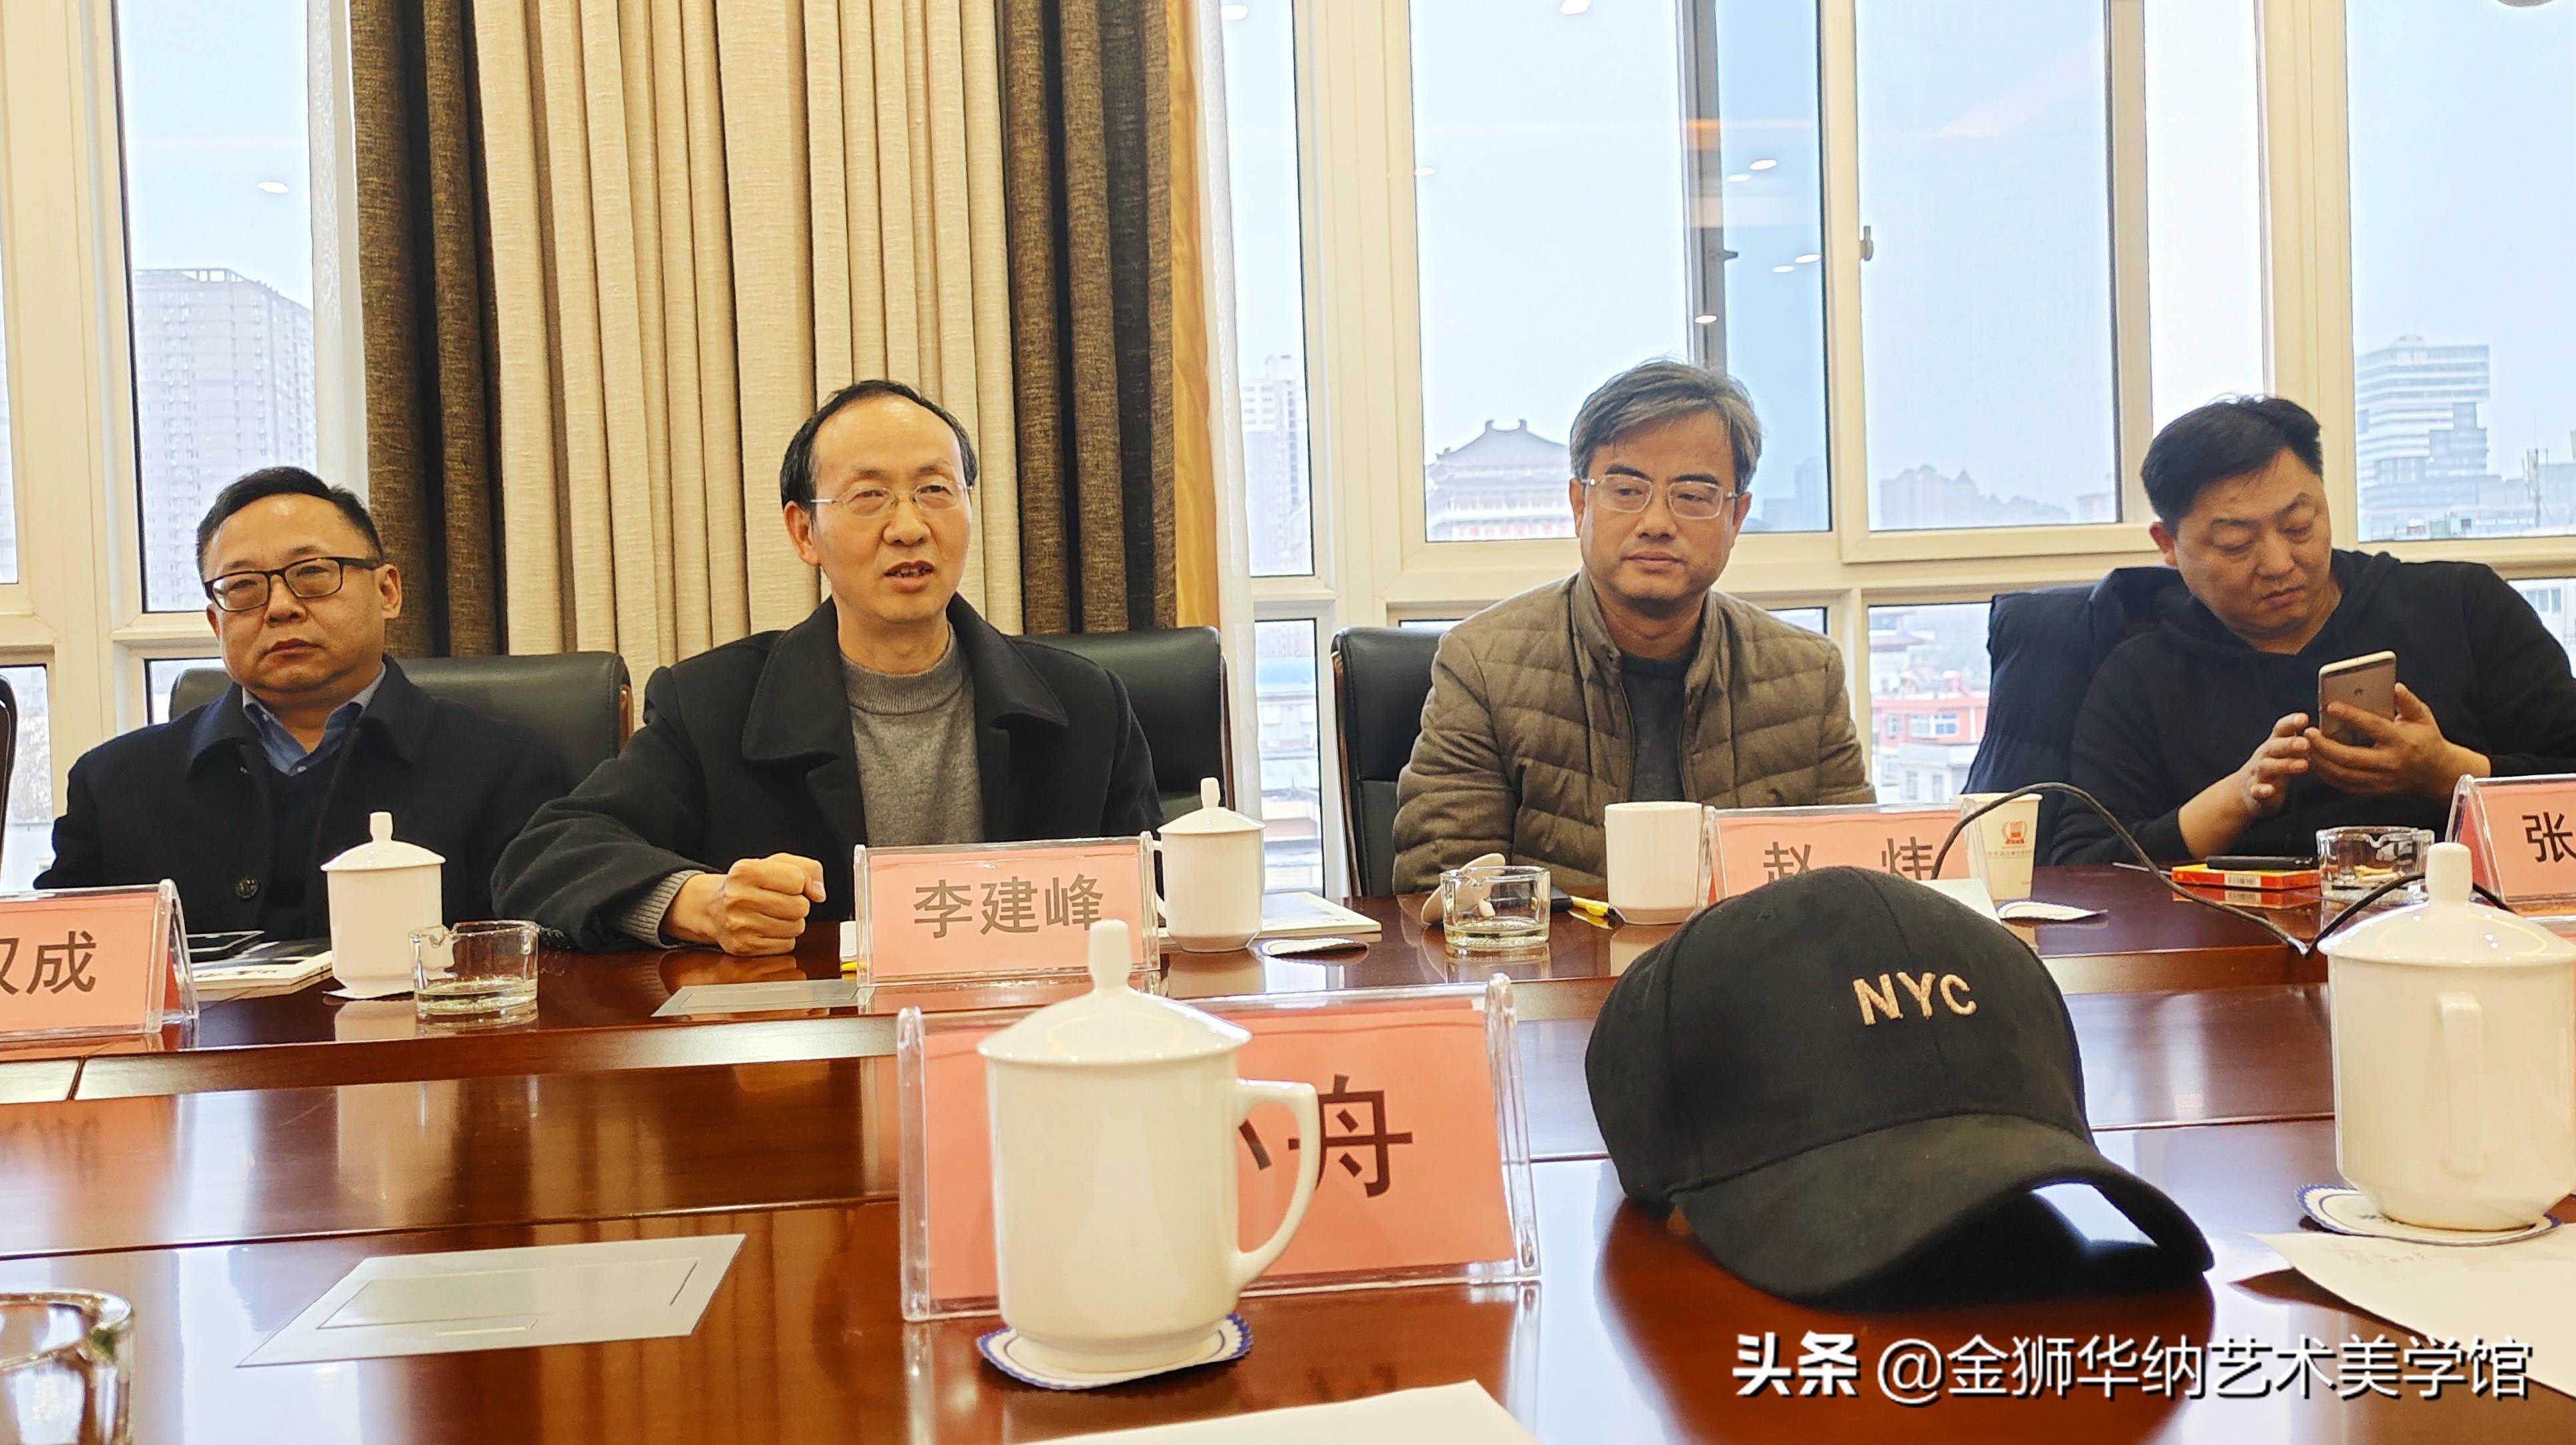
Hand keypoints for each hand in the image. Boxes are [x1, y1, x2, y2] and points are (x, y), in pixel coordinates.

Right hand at [668, 853, 825, 954]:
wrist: (714, 907)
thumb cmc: (750, 883)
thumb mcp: (776, 863)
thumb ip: (807, 869)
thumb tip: (819, 894)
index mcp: (745, 871)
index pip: (797, 880)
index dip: (799, 882)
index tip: (786, 883)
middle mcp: (737, 898)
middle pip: (799, 906)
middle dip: (798, 904)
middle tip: (780, 901)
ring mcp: (738, 925)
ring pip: (796, 928)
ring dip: (792, 922)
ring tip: (772, 914)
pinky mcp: (743, 947)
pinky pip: (786, 945)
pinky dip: (783, 938)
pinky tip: (766, 928)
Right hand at [2178, 713, 2315, 856]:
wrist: (2245, 792)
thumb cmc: (2275, 768)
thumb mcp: (2286, 753)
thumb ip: (2301, 742)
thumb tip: (2326, 730)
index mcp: (2274, 744)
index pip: (2280, 729)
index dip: (2290, 722)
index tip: (2303, 718)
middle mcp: (2264, 756)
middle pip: (2274, 747)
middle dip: (2289, 744)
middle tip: (2306, 744)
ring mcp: (2257, 774)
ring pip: (2267, 767)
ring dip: (2284, 765)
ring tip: (2303, 765)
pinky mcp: (2254, 792)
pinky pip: (2256, 790)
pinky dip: (2262, 790)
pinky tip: (2269, 791)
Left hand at [2304, 684, 2488, 797]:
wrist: (2436, 774)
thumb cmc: (2426, 739)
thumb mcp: (2423, 717)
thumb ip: (2408, 702)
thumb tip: (2394, 686)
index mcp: (2402, 742)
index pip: (2373, 727)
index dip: (2351, 716)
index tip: (2331, 706)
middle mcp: (2390, 764)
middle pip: (2350, 758)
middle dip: (2324, 745)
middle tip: (2308, 732)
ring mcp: (2381, 781)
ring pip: (2343, 774)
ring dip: (2320, 761)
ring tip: (2305, 745)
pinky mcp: (2374, 791)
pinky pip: (2344, 785)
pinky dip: (2326, 774)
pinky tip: (2315, 761)